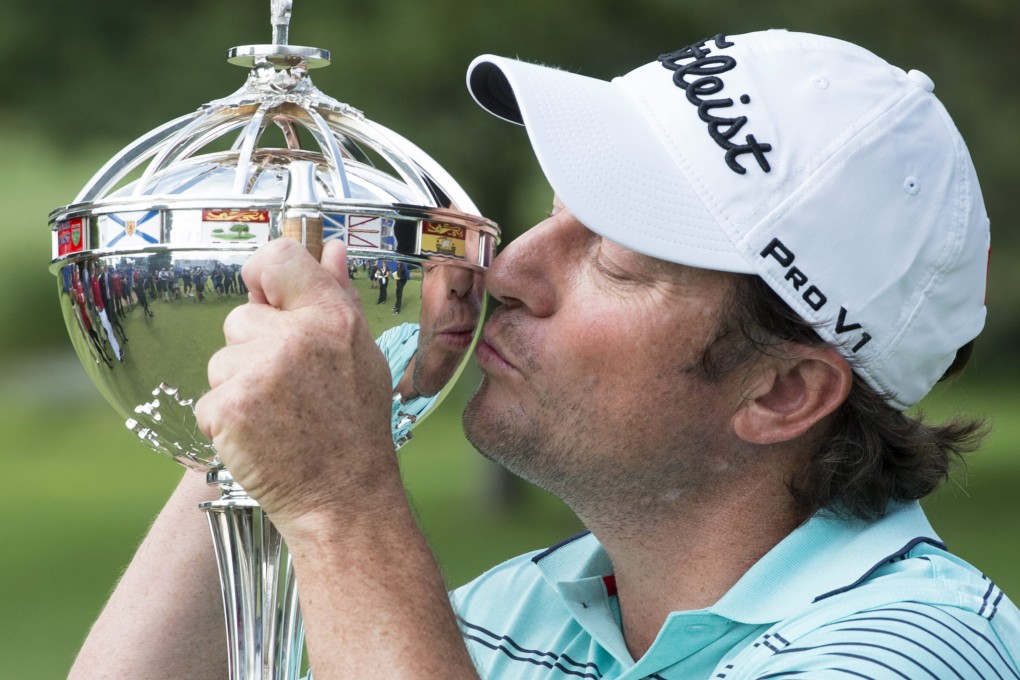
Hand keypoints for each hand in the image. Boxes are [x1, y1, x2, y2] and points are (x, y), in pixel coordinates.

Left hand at [195, 239, 396, 534]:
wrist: (343, 498)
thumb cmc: (355, 427)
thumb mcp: (362, 355)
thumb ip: (340, 297)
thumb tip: (332, 249)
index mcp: (331, 317)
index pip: (278, 256)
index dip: (263, 275)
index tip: (266, 295)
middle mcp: (294, 337)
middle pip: (240, 317)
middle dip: (254, 348)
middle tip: (290, 387)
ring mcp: (257, 373)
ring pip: (221, 360)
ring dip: (239, 385)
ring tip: (278, 415)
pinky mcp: (227, 408)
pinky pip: (209, 398)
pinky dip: (226, 419)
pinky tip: (260, 435)